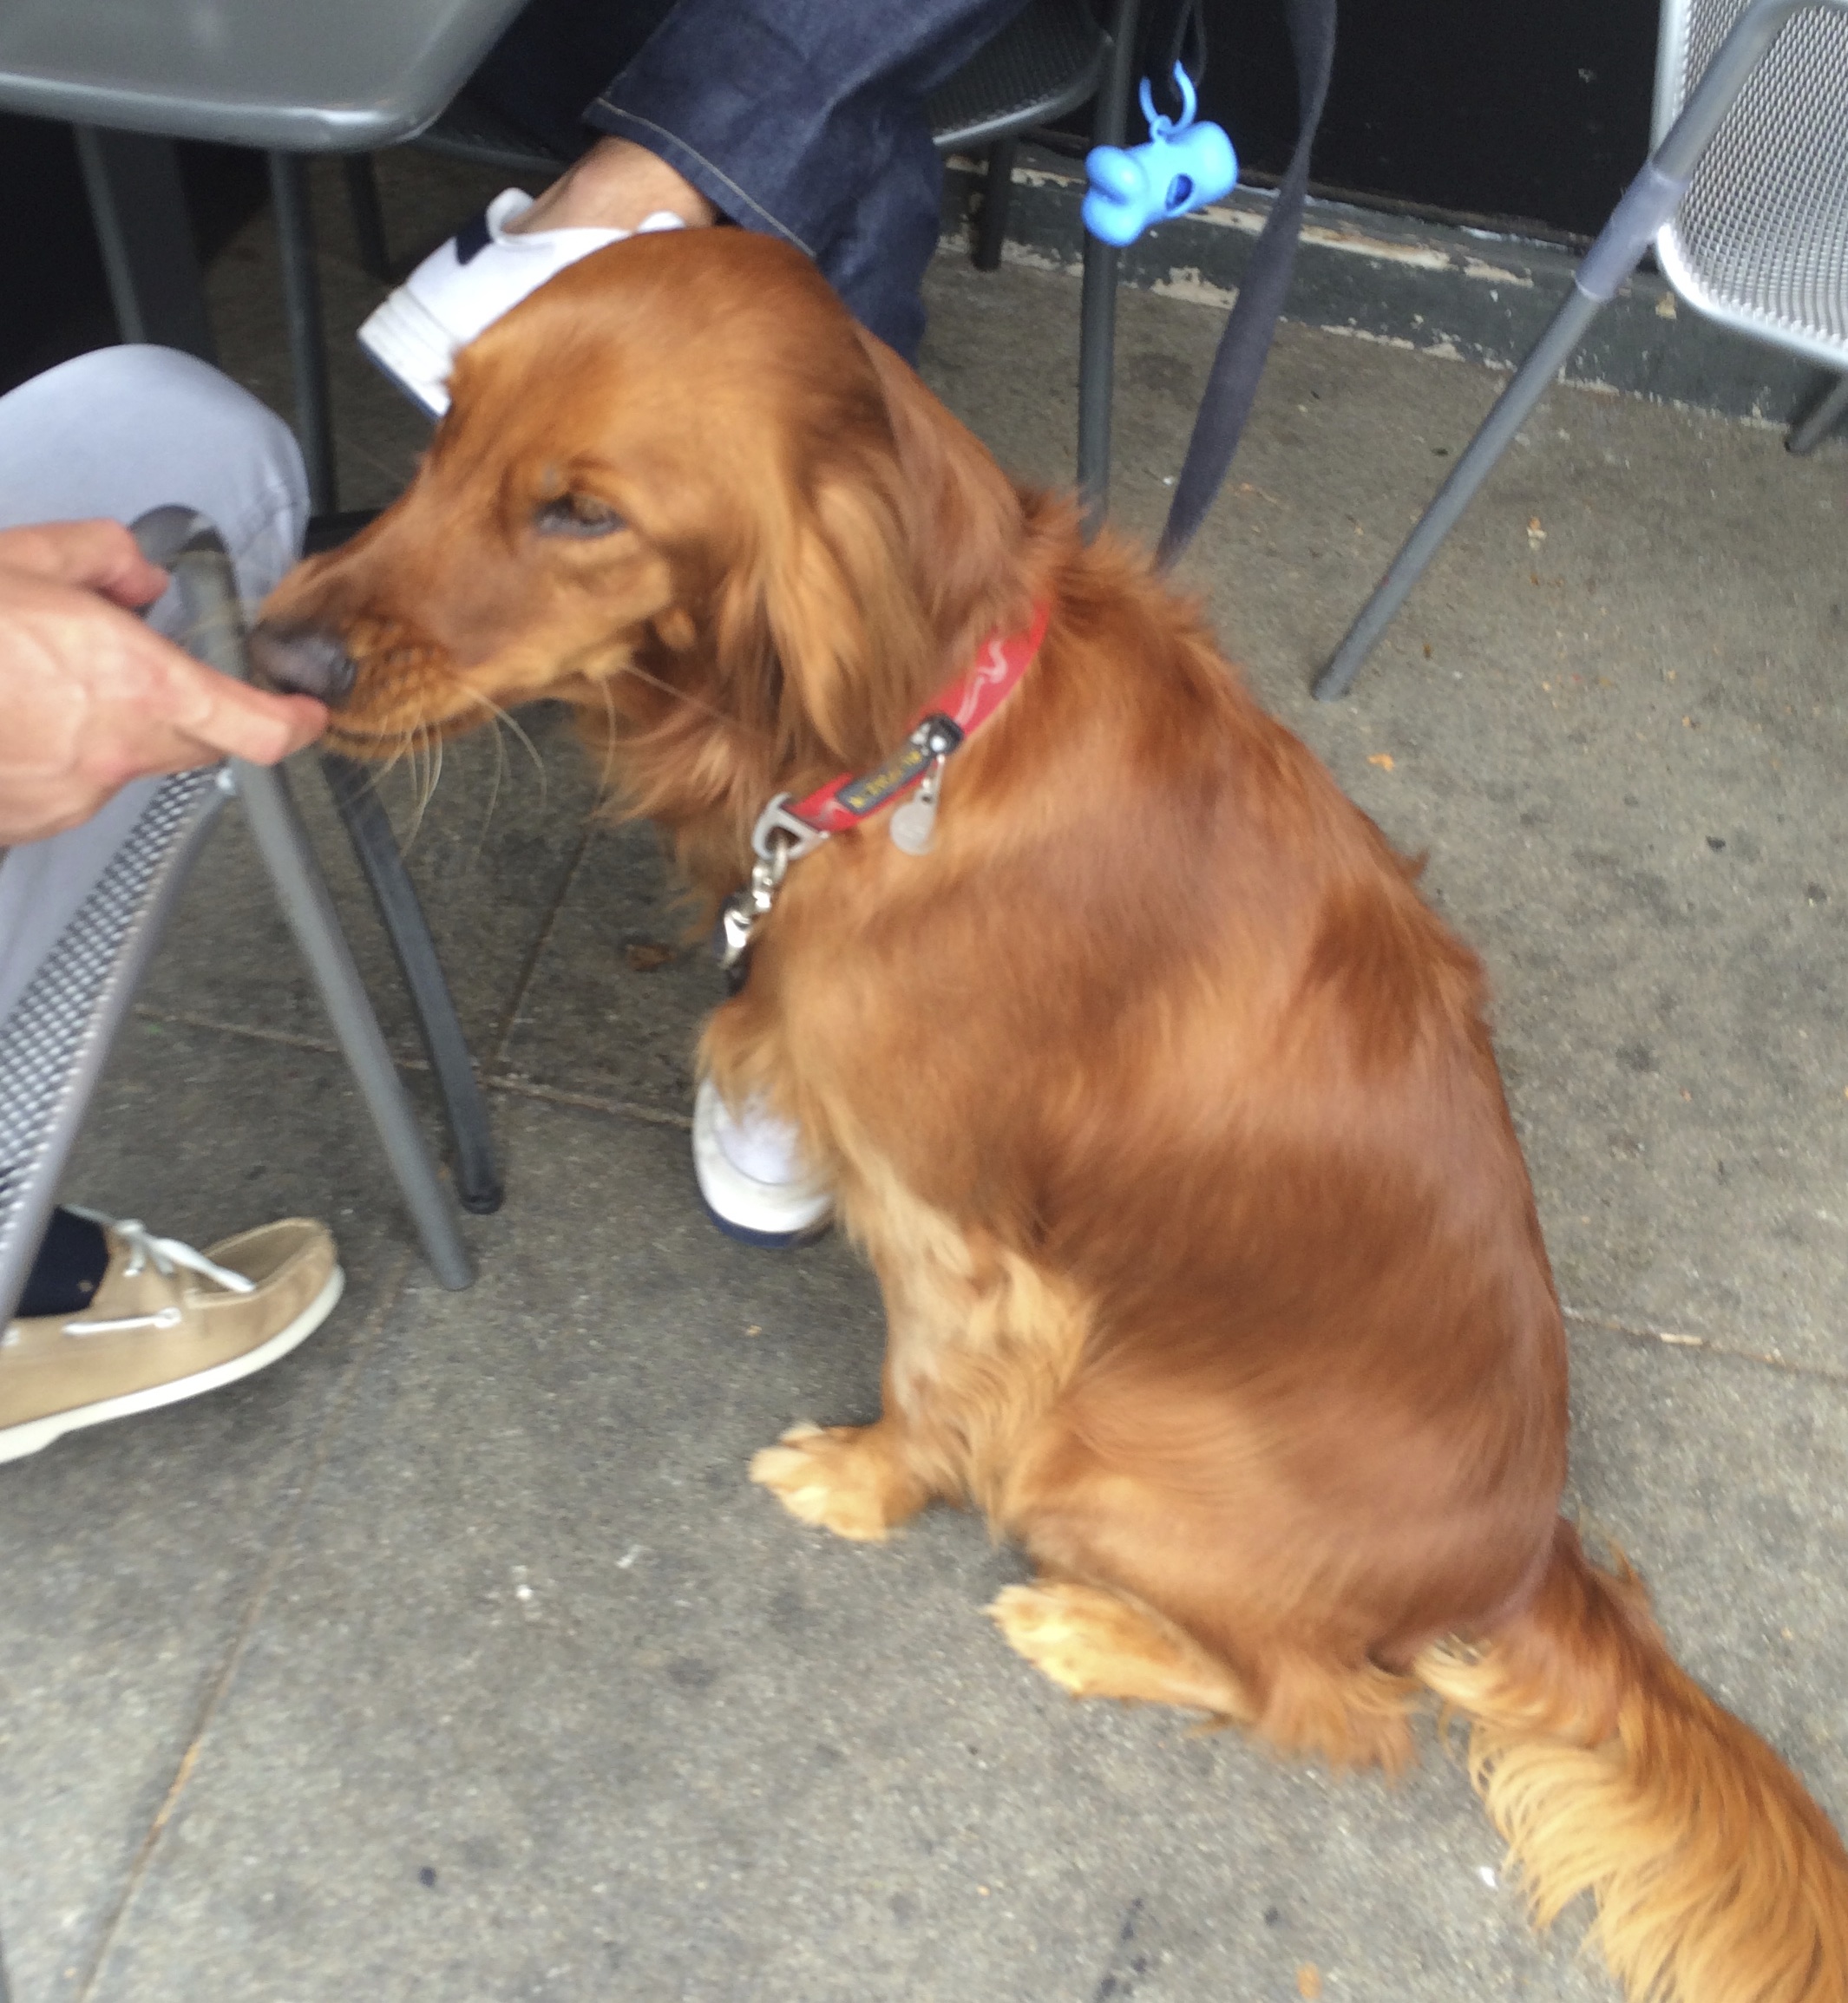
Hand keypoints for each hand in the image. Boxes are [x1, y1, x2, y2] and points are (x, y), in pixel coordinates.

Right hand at [0, 519, 326, 844]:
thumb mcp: (23, 557)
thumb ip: (102, 558)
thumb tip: (139, 575)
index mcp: (135, 681)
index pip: (255, 728)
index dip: (294, 724)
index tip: (307, 714)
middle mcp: (115, 748)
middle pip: (195, 745)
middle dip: (186, 710)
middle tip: (135, 669)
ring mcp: (72, 793)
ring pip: (123, 763)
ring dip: (103, 728)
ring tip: (33, 685)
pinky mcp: (31, 820)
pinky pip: (68, 787)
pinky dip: (53, 755)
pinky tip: (8, 720)